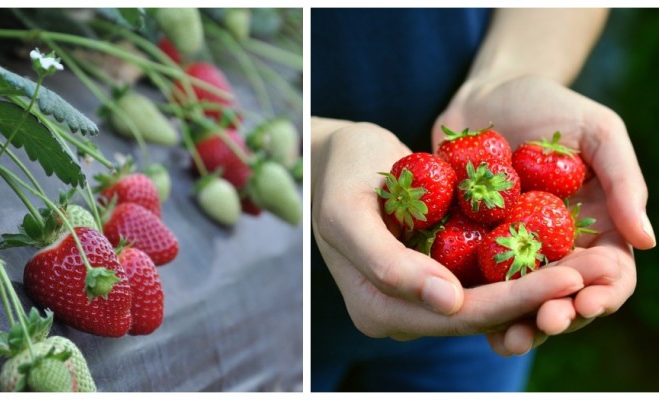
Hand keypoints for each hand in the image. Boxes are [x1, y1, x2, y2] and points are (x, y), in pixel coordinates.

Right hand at [312, 119, 583, 341]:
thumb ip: (386, 263)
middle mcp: (401, 313)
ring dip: (539, 286)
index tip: (566, 278)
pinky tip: (562, 251)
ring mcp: (420, 296)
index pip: (454, 315)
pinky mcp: (435, 273)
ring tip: (594, 265)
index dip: (512, 301)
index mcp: (376, 308)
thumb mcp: (346, 214)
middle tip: (596, 273)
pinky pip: (484, 278)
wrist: (336, 156)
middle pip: (479, 315)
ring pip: (488, 301)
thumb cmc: (337, 176)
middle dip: (538, 297)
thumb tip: (446, 303)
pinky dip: (520, 267)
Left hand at [432, 75, 653, 353]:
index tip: (586, 304)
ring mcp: (509, 249)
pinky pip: (472, 277)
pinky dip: (471, 298)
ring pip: (517, 300)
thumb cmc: (550, 105)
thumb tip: (648, 241)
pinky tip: (461, 310)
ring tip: (504, 338)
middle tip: (542, 326)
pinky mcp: (468, 244)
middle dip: (557, 318)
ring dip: (514, 323)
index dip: (602, 295)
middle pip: (562, 297)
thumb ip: (624, 181)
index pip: (608, 275)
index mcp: (593, 228)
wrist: (486, 94)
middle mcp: (553, 247)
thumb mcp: (598, 131)